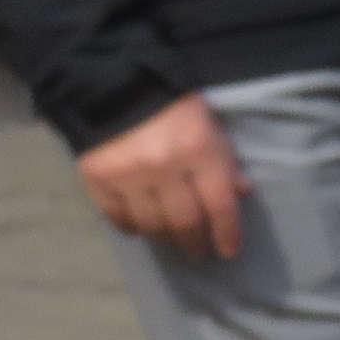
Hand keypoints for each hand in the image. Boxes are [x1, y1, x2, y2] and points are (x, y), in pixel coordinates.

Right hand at [78, 93, 248, 259]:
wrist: (114, 85)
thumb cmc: (173, 106)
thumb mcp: (209, 126)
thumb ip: (224, 160)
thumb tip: (241, 193)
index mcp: (198, 150)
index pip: (219, 204)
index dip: (228, 233)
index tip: (229, 251)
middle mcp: (164, 167)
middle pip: (185, 222)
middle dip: (196, 243)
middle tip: (199, 253)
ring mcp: (128, 175)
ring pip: (152, 225)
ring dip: (166, 239)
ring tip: (172, 242)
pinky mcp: (98, 179)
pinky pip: (118, 217)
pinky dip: (131, 227)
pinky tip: (140, 229)